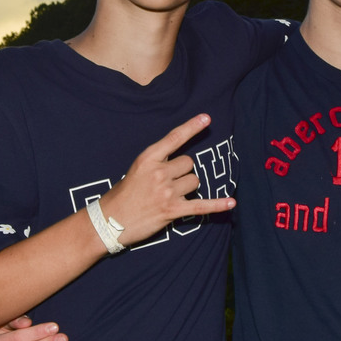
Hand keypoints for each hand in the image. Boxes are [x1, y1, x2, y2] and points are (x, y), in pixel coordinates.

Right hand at [99, 114, 235, 246]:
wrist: (109, 221)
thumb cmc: (123, 194)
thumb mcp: (137, 169)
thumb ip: (158, 162)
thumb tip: (182, 163)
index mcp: (148, 158)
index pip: (175, 138)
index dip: (192, 127)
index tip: (207, 118)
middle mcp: (159, 172)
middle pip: (188, 163)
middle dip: (182, 172)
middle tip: (166, 184)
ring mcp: (166, 192)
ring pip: (194, 182)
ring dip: (187, 189)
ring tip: (167, 197)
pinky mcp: (173, 210)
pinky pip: (202, 205)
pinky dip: (218, 205)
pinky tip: (231, 202)